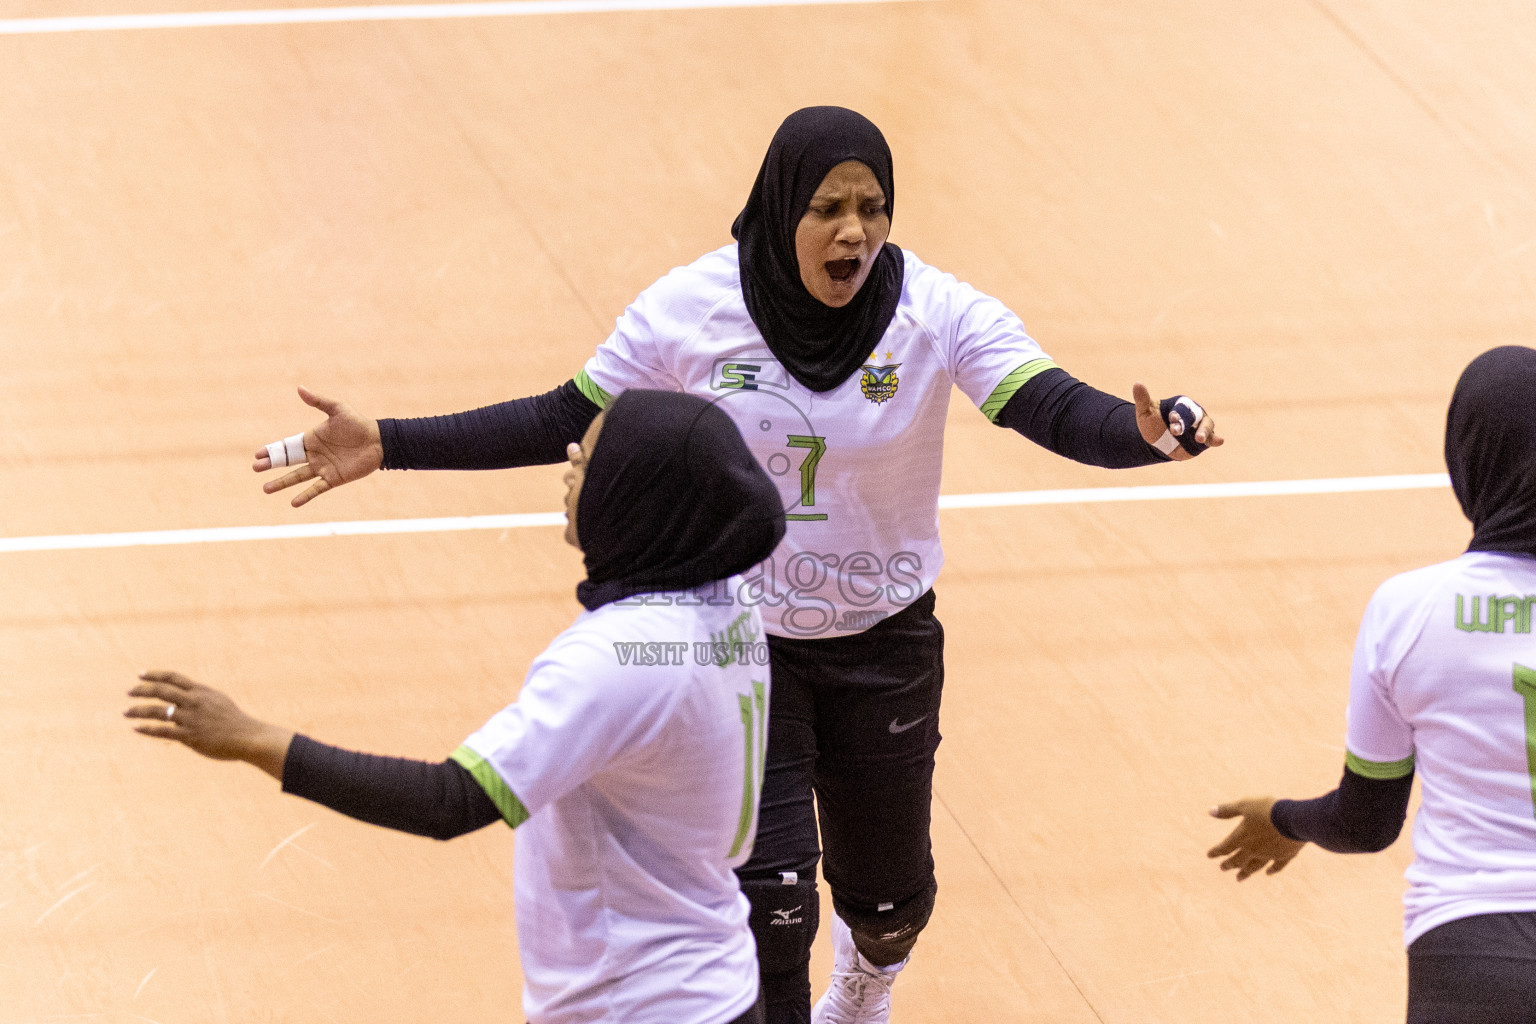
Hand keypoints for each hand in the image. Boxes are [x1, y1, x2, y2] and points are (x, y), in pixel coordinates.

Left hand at [126, 671, 292, 780]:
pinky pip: (163, 731)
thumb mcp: (217, 701)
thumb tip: (180, 699)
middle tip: (129, 692)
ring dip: (138, 710)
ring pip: (158, 711)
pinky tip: (135, 728)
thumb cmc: (233, 720)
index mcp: (201, 691)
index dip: (155, 674)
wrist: (247, 737)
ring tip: (125, 712)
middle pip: (161, 691)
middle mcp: (194, 702)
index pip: (173, 677)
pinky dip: (147, 729)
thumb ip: (199, 697)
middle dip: (142, 690)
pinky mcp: (189, 736)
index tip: (141, 675)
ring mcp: (191, 719)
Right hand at [253, 386, 382, 507]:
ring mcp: (323, 468)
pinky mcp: (334, 479)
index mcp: (311, 439)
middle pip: (288, 462)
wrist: (379, 441)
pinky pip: (316, 489)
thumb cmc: (358, 423)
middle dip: (271, 465)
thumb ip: (318, 402)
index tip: (257, 454)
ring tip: (265, 489)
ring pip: (297, 477)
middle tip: (255, 469)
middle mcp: (314, 455)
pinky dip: (305, 496)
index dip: (272, 450)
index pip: (287, 446)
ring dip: (282, 483)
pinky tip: (293, 503)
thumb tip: (299, 388)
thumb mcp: (337, 409)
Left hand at [1133, 382, 1223, 459]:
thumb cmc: (1152, 424)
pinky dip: (1216, 439)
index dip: (1178, 413)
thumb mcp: (1145, 413)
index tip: (1171, 418)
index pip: (1182, 407)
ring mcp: (1200, 427)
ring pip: (1206, 426)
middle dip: (1186, 424)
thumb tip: (1137, 383)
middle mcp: (1194, 413)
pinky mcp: (1204, 440)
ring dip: (1204, 432)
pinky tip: (1220, 441)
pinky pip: (1212, 439)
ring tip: (1199, 438)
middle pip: (1195, 416)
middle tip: (1175, 431)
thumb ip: (1143, 399)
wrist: (1157, 443)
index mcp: (1181, 404)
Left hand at [1207, 798, 1305, 879]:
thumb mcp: (1245, 805)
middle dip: (1229, 864)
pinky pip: (1276, 866)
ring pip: (1254, 866)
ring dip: (1245, 872)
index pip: (1225, 847)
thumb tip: (1210, 811)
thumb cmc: (1267, 810)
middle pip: (1238, 860)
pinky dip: (1271, 870)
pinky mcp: (1285, 856)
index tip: (1209, 855)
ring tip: (1238, 878)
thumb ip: (1228, 810)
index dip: (1216, 851)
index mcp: (1242, 837)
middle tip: (1222, 868)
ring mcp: (1270, 855)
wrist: (1294, 819)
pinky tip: (1268, 873)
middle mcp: (1254, 849)